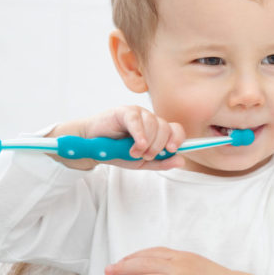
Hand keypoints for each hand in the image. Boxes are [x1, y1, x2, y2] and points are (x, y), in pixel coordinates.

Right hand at [49, 106, 186, 170]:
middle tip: (146, 156)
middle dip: (158, 145)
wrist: (91, 148)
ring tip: (134, 153)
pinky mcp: (124, 111)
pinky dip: (139, 133)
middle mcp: (151, 120)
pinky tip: (137, 144)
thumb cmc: (117, 152)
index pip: (176, 130)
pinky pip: (136, 119)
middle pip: (165, 128)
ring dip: (147, 142)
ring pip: (153, 123)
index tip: (172, 149)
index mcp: (158, 131)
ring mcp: (138, 114)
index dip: (177, 138)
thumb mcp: (141, 163)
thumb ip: (161, 163)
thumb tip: (181, 161)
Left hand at [105, 247, 239, 274]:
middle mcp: (181, 267)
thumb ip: (174, 266)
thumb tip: (154, 273)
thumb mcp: (194, 265)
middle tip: (108, 271)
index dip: (133, 256)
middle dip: (125, 266)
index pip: (152, 253)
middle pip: (147, 263)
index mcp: (182, 257)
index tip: (120, 262)